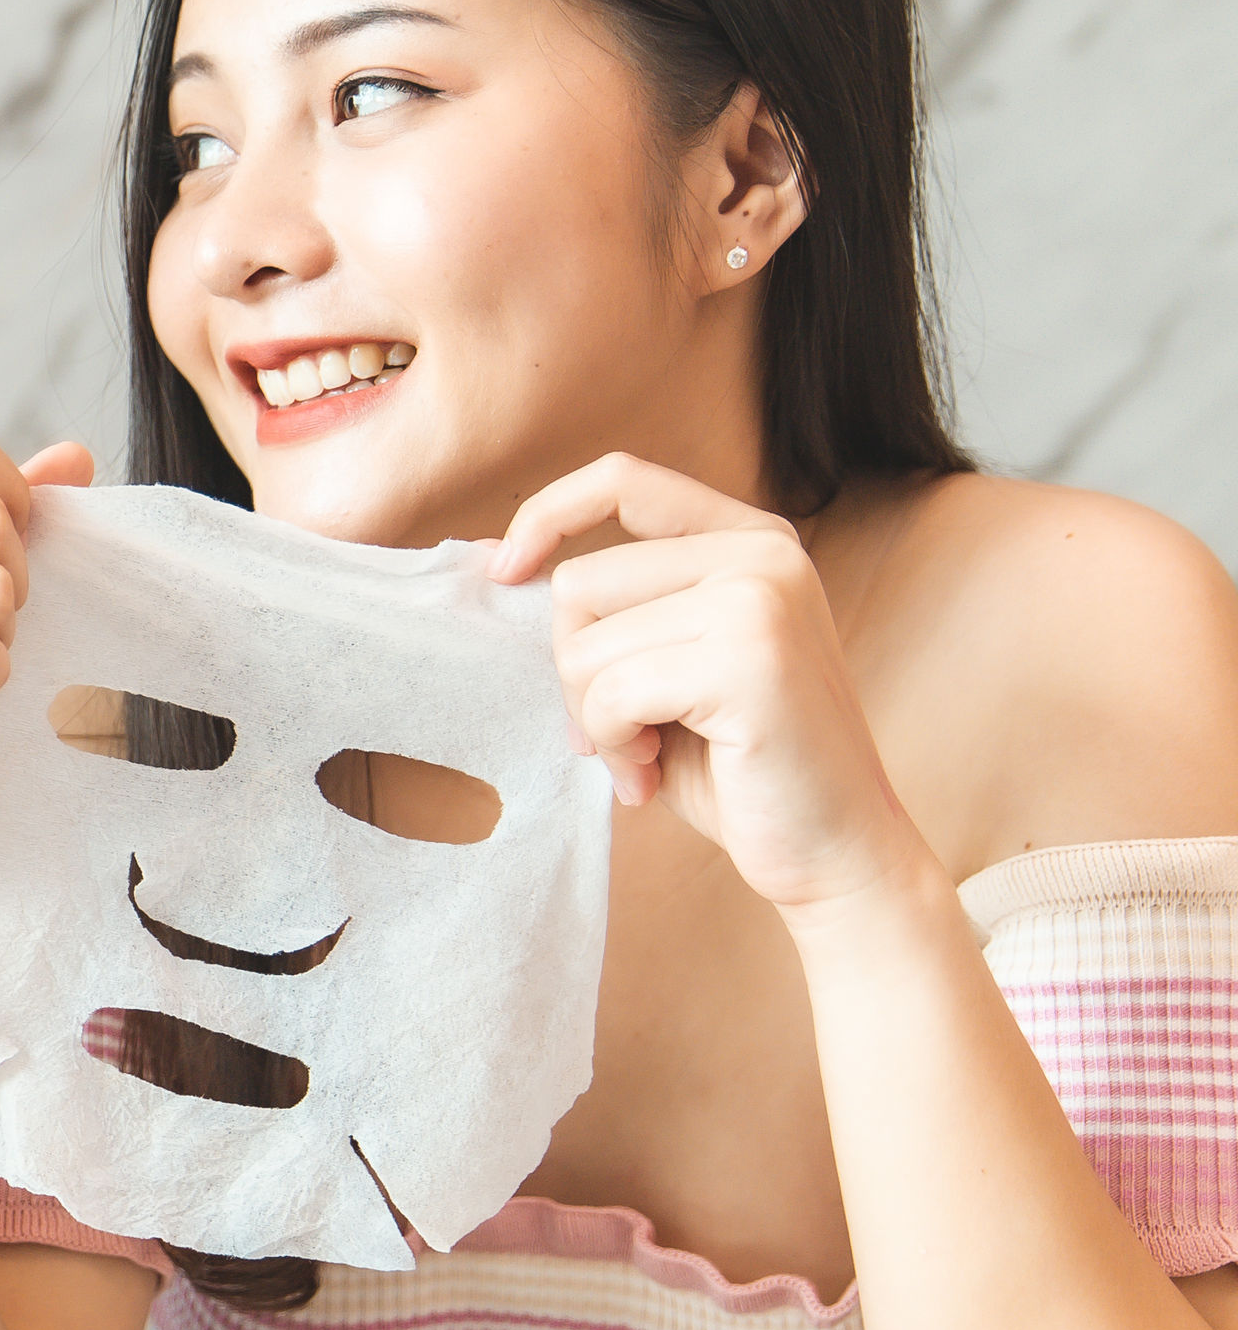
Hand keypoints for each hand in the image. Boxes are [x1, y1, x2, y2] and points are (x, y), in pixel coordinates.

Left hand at [491, 452, 927, 910]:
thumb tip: (493, 562)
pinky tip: (655, 776)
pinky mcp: (748, 658)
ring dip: (596, 720)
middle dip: (576, 672)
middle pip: (580, 584)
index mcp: (750, 540)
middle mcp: (763, 554)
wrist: (835, 850)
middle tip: (625, 731)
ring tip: (650, 755)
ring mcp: (760, 599)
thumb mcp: (669, 663)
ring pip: (584, 645)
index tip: (503, 574)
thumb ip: (612, 610)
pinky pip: (610, 693)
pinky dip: (616, 747)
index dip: (547, 516)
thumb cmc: (739, 764)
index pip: (622, 479)